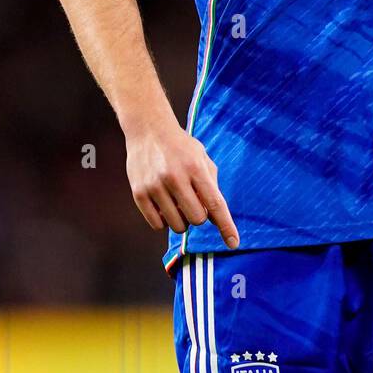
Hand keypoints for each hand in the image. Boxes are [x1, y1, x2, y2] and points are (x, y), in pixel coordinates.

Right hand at [125, 122, 238, 248]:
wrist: (148, 130)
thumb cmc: (180, 146)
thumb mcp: (201, 158)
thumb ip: (211, 185)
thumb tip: (216, 218)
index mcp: (195, 168)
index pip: (214, 203)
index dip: (225, 225)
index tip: (233, 243)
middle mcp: (175, 177)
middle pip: (197, 219)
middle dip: (199, 216)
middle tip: (193, 202)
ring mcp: (155, 186)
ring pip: (177, 225)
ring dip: (181, 219)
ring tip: (177, 202)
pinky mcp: (139, 193)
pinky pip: (157, 224)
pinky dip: (163, 220)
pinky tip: (163, 204)